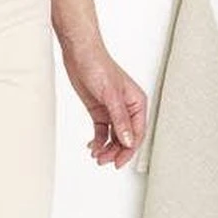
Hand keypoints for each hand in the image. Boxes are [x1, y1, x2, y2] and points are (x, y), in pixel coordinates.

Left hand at [61, 42, 148, 168]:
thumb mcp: (110, 96)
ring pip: (113, 136)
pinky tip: (92, 147)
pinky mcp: (99, 110)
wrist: (80, 55)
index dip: (129, 149)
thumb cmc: (99, 67)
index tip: (118, 162)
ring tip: (96, 157)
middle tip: (103, 162)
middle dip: (116, 151)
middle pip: (126, 137)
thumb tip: (128, 141)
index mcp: (137, 102)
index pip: (137, 132)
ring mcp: (113, 110)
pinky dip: (98, 140)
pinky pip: (102, 130)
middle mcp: (127, 108)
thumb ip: (119, 120)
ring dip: (106, 148)